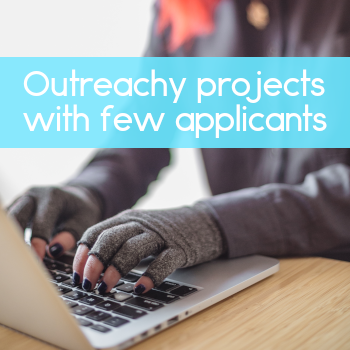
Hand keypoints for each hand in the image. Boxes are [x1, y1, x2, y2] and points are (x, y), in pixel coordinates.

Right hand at [7, 186, 101, 259]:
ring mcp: (22, 199)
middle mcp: (34, 195)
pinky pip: (8, 223)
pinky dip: (10, 236)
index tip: (37, 260)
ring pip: (8, 220)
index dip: (38, 243)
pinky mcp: (15, 206)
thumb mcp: (82, 223)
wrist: (75, 198)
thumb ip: (69, 237)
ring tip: (17, 257)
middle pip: (16, 217)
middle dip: (17, 240)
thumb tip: (53, 251)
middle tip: (22, 260)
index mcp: (53, 196)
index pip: (41, 222)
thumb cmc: (80, 212)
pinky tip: (14, 250)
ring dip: (11, 239)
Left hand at [73, 202, 224, 294]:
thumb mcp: (139, 228)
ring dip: (115, 269)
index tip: (77, 274)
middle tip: (87, 283)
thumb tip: (89, 266)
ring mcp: (161, 236)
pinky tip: (140, 288)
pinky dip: (150, 276)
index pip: (97, 231)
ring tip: (106, 288)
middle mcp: (142, 224)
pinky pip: (163, 262)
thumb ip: (118, 240)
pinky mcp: (180, 249)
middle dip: (95, 261)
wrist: (203, 222)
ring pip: (132, 248)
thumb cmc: (165, 231)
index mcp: (128, 218)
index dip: (83, 253)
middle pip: (110, 238)